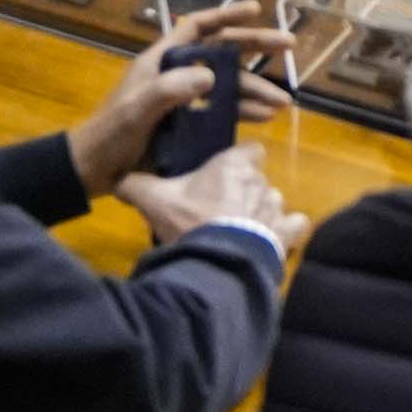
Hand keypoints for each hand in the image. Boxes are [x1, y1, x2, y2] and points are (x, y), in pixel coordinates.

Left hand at [67, 2, 290, 199]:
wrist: (92, 172)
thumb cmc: (110, 136)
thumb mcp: (136, 111)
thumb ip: (169, 91)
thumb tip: (211, 76)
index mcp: (161, 62)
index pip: (197, 28)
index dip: (226, 15)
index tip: (256, 10)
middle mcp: (175, 75)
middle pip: (222, 53)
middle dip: (255, 48)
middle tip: (289, 46)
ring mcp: (183, 100)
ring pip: (227, 86)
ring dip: (255, 90)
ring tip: (281, 103)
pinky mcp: (187, 125)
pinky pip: (221, 112)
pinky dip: (243, 113)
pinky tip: (262, 119)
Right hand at [117, 145, 304, 253]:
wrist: (215, 261)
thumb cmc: (188, 222)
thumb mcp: (153, 200)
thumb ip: (135, 184)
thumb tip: (117, 178)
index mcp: (234, 165)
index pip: (250, 150)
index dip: (240, 160)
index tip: (222, 175)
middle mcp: (261, 181)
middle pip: (256, 179)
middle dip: (241, 191)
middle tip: (216, 211)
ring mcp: (276, 207)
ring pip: (272, 201)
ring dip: (259, 212)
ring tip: (236, 231)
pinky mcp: (287, 233)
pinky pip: (294, 224)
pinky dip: (285, 230)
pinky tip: (269, 239)